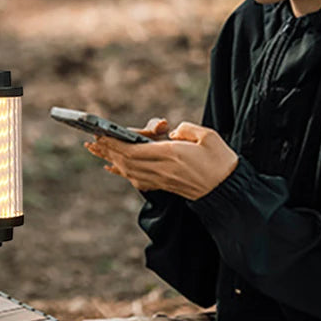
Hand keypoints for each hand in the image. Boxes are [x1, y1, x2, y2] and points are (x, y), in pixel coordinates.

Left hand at [85, 120, 237, 199]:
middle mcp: (162, 169)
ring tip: (97, 151)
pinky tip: (114, 168)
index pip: (134, 150)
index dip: (115, 143)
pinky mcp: (165, 186)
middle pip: (126, 160)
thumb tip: (171, 132)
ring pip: (129, 170)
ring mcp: (162, 180)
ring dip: (111, 160)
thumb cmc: (221, 161)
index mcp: (171, 155)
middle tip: (91, 141)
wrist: (229, 191)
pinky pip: (137, 179)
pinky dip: (123, 172)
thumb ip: (186, 129)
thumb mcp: (208, 136)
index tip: (101, 135)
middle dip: (107, 150)